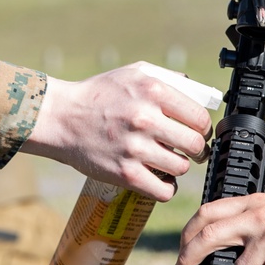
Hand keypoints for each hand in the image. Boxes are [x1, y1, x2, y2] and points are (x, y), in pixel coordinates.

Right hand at [22, 62, 213, 201]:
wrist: (61, 118)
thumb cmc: (100, 95)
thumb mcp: (134, 73)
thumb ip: (168, 80)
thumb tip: (200, 94)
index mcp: (153, 91)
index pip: (200, 118)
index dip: (204, 129)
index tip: (199, 133)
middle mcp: (145, 119)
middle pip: (196, 145)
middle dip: (198, 150)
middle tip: (191, 150)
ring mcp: (135, 148)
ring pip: (181, 168)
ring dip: (178, 167)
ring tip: (168, 161)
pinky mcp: (125, 174)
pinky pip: (164, 191)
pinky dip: (167, 188)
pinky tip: (160, 178)